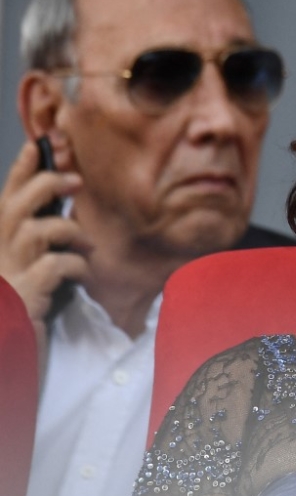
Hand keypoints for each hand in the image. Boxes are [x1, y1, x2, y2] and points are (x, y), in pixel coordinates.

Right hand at [0, 138, 89, 342]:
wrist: (10, 352)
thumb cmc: (27, 306)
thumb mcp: (31, 267)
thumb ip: (42, 239)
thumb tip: (67, 209)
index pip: (6, 197)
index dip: (22, 168)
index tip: (41, 142)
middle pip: (15, 205)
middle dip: (45, 184)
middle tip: (76, 180)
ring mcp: (7, 274)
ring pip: (34, 230)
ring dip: (68, 231)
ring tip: (87, 246)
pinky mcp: (25, 296)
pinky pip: (54, 265)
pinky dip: (76, 265)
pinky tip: (82, 275)